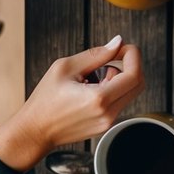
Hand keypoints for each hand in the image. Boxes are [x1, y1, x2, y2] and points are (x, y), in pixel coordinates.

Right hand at [0, 36, 144, 170]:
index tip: (121, 48)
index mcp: (99, 98)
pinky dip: (112, 91)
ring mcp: (108, 122)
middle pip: (139, 83)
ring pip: (130, 93)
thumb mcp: (65, 68)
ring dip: (119, 78)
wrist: (34, 131)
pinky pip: (119, 103)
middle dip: (129, 65)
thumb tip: (117, 42)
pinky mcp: (105, 126)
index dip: (132, 55)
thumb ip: (96, 54)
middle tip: (109, 58)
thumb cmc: (44, 100)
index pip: (134, 74)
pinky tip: (90, 90)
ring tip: (92, 77)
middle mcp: (108, 113)